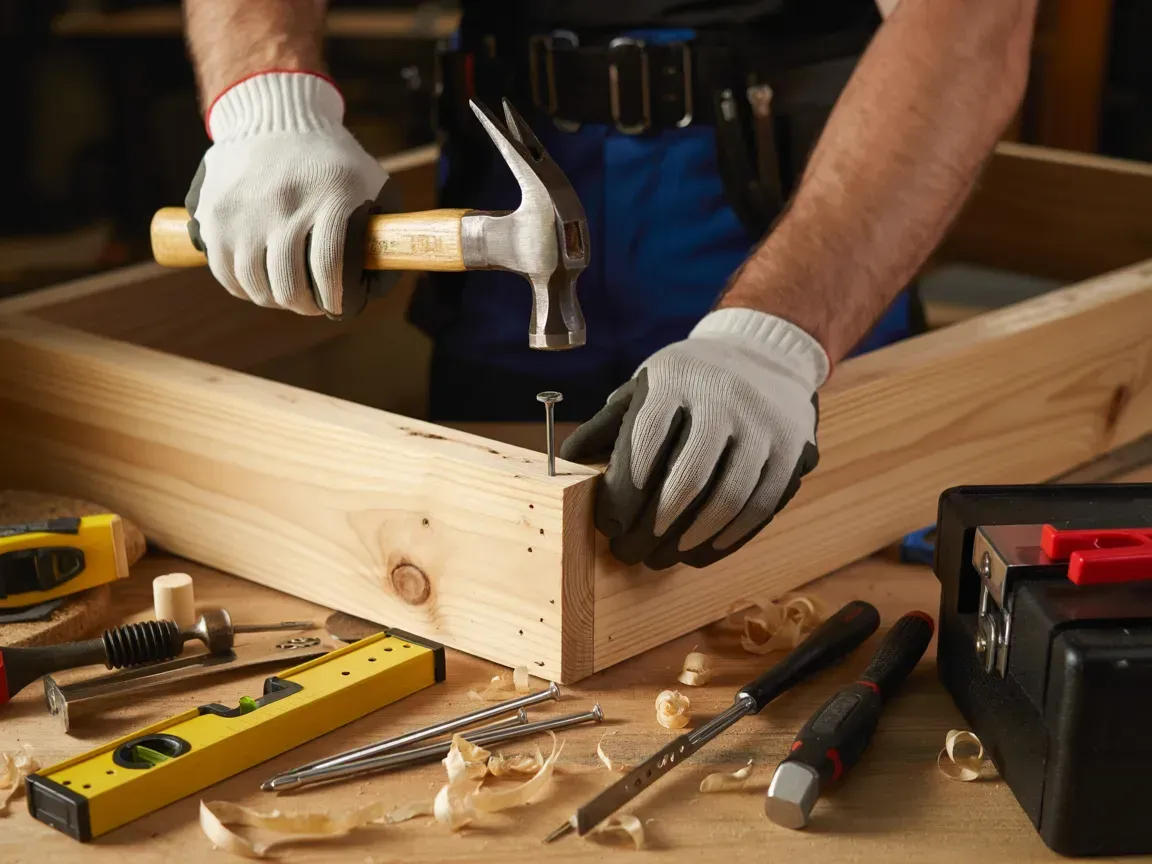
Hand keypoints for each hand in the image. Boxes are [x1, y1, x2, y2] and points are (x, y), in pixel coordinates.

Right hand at [186, 71, 392, 316]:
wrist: (274, 116)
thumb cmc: (334, 163)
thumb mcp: (369, 184)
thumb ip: (380, 232)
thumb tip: (376, 284)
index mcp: (332, 195)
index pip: (329, 266)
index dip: (335, 298)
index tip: (337, 306)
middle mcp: (285, 202)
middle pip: (288, 282)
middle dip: (305, 304)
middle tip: (312, 303)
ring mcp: (245, 209)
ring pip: (255, 283)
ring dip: (273, 298)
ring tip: (286, 292)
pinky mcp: (214, 214)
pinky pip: (226, 271)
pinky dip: (243, 286)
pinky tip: (259, 280)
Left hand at [560, 308, 827, 569]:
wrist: (764, 352)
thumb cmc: (689, 380)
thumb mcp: (645, 384)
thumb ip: (608, 423)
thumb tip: (569, 462)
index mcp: (675, 380)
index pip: (645, 443)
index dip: (624, 493)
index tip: (609, 525)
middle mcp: (723, 398)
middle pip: (687, 479)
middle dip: (652, 528)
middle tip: (629, 553)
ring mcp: (762, 425)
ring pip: (728, 499)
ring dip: (690, 541)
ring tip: (663, 557)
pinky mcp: (792, 448)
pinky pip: (760, 506)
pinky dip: (728, 538)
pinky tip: (700, 552)